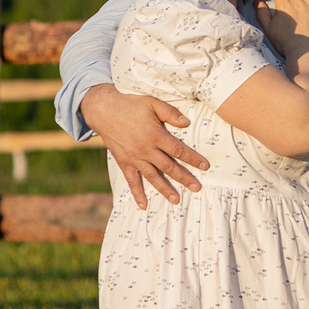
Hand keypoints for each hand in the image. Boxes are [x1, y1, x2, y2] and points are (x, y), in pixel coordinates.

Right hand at [78, 83, 203, 207]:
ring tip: (176, 200)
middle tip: (197, 188)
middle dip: (184, 178)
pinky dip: (137, 194)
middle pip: (169, 167)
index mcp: (156, 135)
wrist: (104, 110)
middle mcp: (146, 149)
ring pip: (153, 177)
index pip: (178, 150)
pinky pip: (132, 181)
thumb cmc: (130, 105)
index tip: (205, 166)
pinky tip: (144, 205)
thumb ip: (170, 113)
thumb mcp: (152, 103)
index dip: (193, 159)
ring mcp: (135, 158)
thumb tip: (186, 123)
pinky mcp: (124, 163)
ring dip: (165, 189)